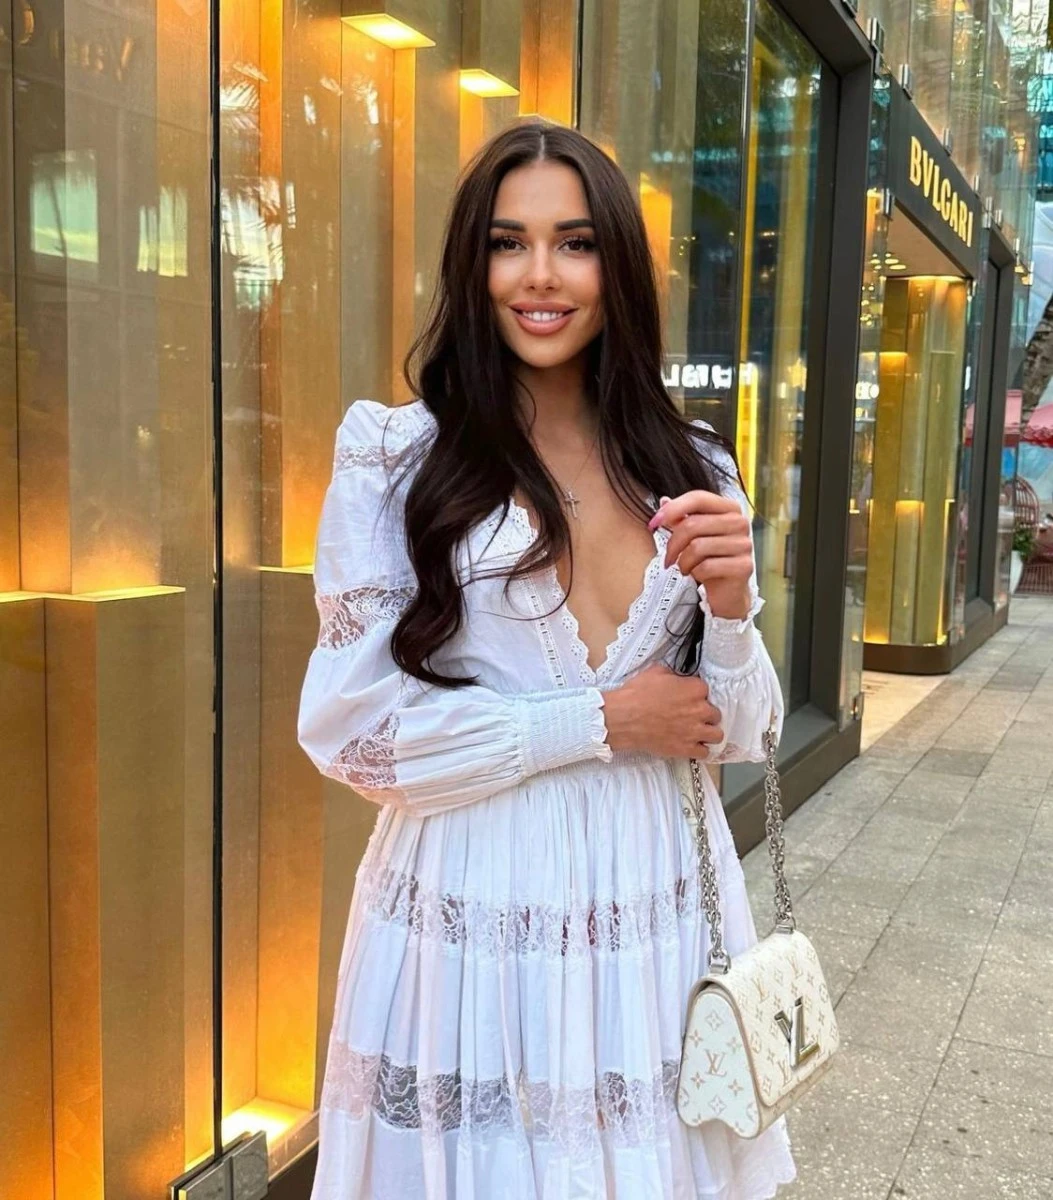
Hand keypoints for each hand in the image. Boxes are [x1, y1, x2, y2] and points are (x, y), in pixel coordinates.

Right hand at [601, 664, 723, 758]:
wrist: (623, 718)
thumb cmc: (637, 695)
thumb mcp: (655, 672)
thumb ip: (673, 675)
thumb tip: (676, 677)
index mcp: (694, 689)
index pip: (707, 690)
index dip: (697, 694)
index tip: (690, 697)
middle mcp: (700, 710)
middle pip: (715, 714)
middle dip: (706, 714)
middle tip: (694, 715)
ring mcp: (694, 731)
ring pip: (717, 735)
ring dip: (709, 732)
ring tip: (699, 732)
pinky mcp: (686, 748)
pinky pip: (704, 752)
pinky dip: (699, 749)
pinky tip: (692, 745)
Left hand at [648, 490, 752, 619]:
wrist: (727, 590)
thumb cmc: (709, 557)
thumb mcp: (693, 535)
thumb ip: (680, 517)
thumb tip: (664, 501)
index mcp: (729, 508)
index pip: (698, 498)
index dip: (672, 508)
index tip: (653, 523)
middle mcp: (740, 522)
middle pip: (693, 524)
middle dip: (673, 544)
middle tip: (668, 558)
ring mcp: (744, 544)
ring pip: (697, 547)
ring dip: (682, 561)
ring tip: (683, 567)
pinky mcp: (744, 566)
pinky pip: (706, 567)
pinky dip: (695, 573)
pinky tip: (697, 575)